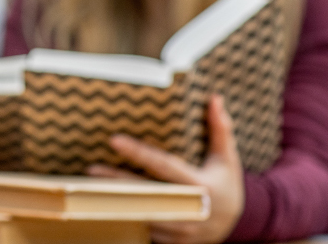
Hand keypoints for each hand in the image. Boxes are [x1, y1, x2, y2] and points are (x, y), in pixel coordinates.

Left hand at [86, 95, 243, 243]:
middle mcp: (188, 209)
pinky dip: (126, 219)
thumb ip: (220, 129)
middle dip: (115, 182)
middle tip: (91, 170)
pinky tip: (105, 208)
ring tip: (89, 189)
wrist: (238, 224)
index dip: (139, 153)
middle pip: (144, 193)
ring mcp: (179, 230)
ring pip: (141, 215)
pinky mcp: (172, 242)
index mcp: (199, 186)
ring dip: (116, 202)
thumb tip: (214, 98)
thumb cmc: (227, 184)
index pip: (163, 166)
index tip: (115, 140)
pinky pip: (143, 231)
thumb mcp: (227, 158)